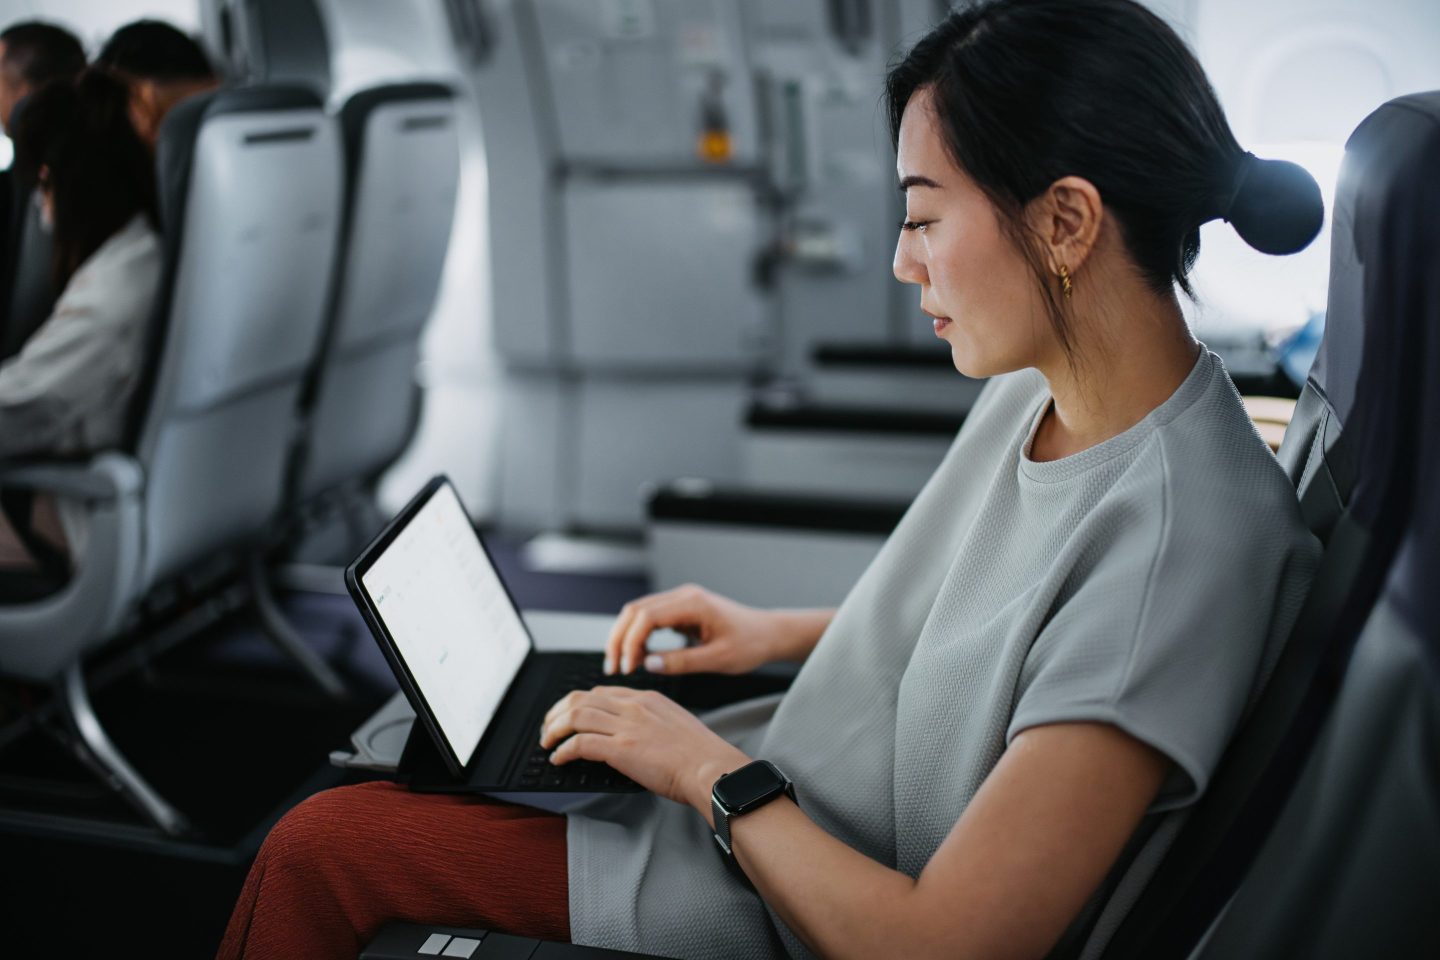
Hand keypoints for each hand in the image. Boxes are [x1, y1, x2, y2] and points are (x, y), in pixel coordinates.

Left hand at [539, 686, 748, 811]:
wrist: (711, 767)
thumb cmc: (701, 755)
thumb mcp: (675, 724)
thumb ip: (651, 722)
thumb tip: (634, 736)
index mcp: (647, 698)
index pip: (601, 692)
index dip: (577, 703)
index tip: (568, 715)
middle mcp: (633, 706)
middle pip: (580, 699)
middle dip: (557, 712)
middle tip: (548, 727)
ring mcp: (626, 726)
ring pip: (574, 717)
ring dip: (554, 730)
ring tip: (547, 743)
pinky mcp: (621, 748)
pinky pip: (580, 744)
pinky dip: (563, 751)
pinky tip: (559, 759)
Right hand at [605, 583, 808, 675]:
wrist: (768, 634)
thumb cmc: (750, 644)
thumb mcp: (718, 659)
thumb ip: (681, 662)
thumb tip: (647, 664)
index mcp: (692, 603)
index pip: (646, 616)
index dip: (630, 642)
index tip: (626, 667)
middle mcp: (683, 596)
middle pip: (635, 610)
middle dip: (620, 638)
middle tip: (614, 667)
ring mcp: (681, 600)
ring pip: (639, 613)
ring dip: (626, 637)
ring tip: (624, 665)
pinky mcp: (681, 609)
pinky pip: (650, 618)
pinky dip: (639, 636)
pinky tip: (638, 657)